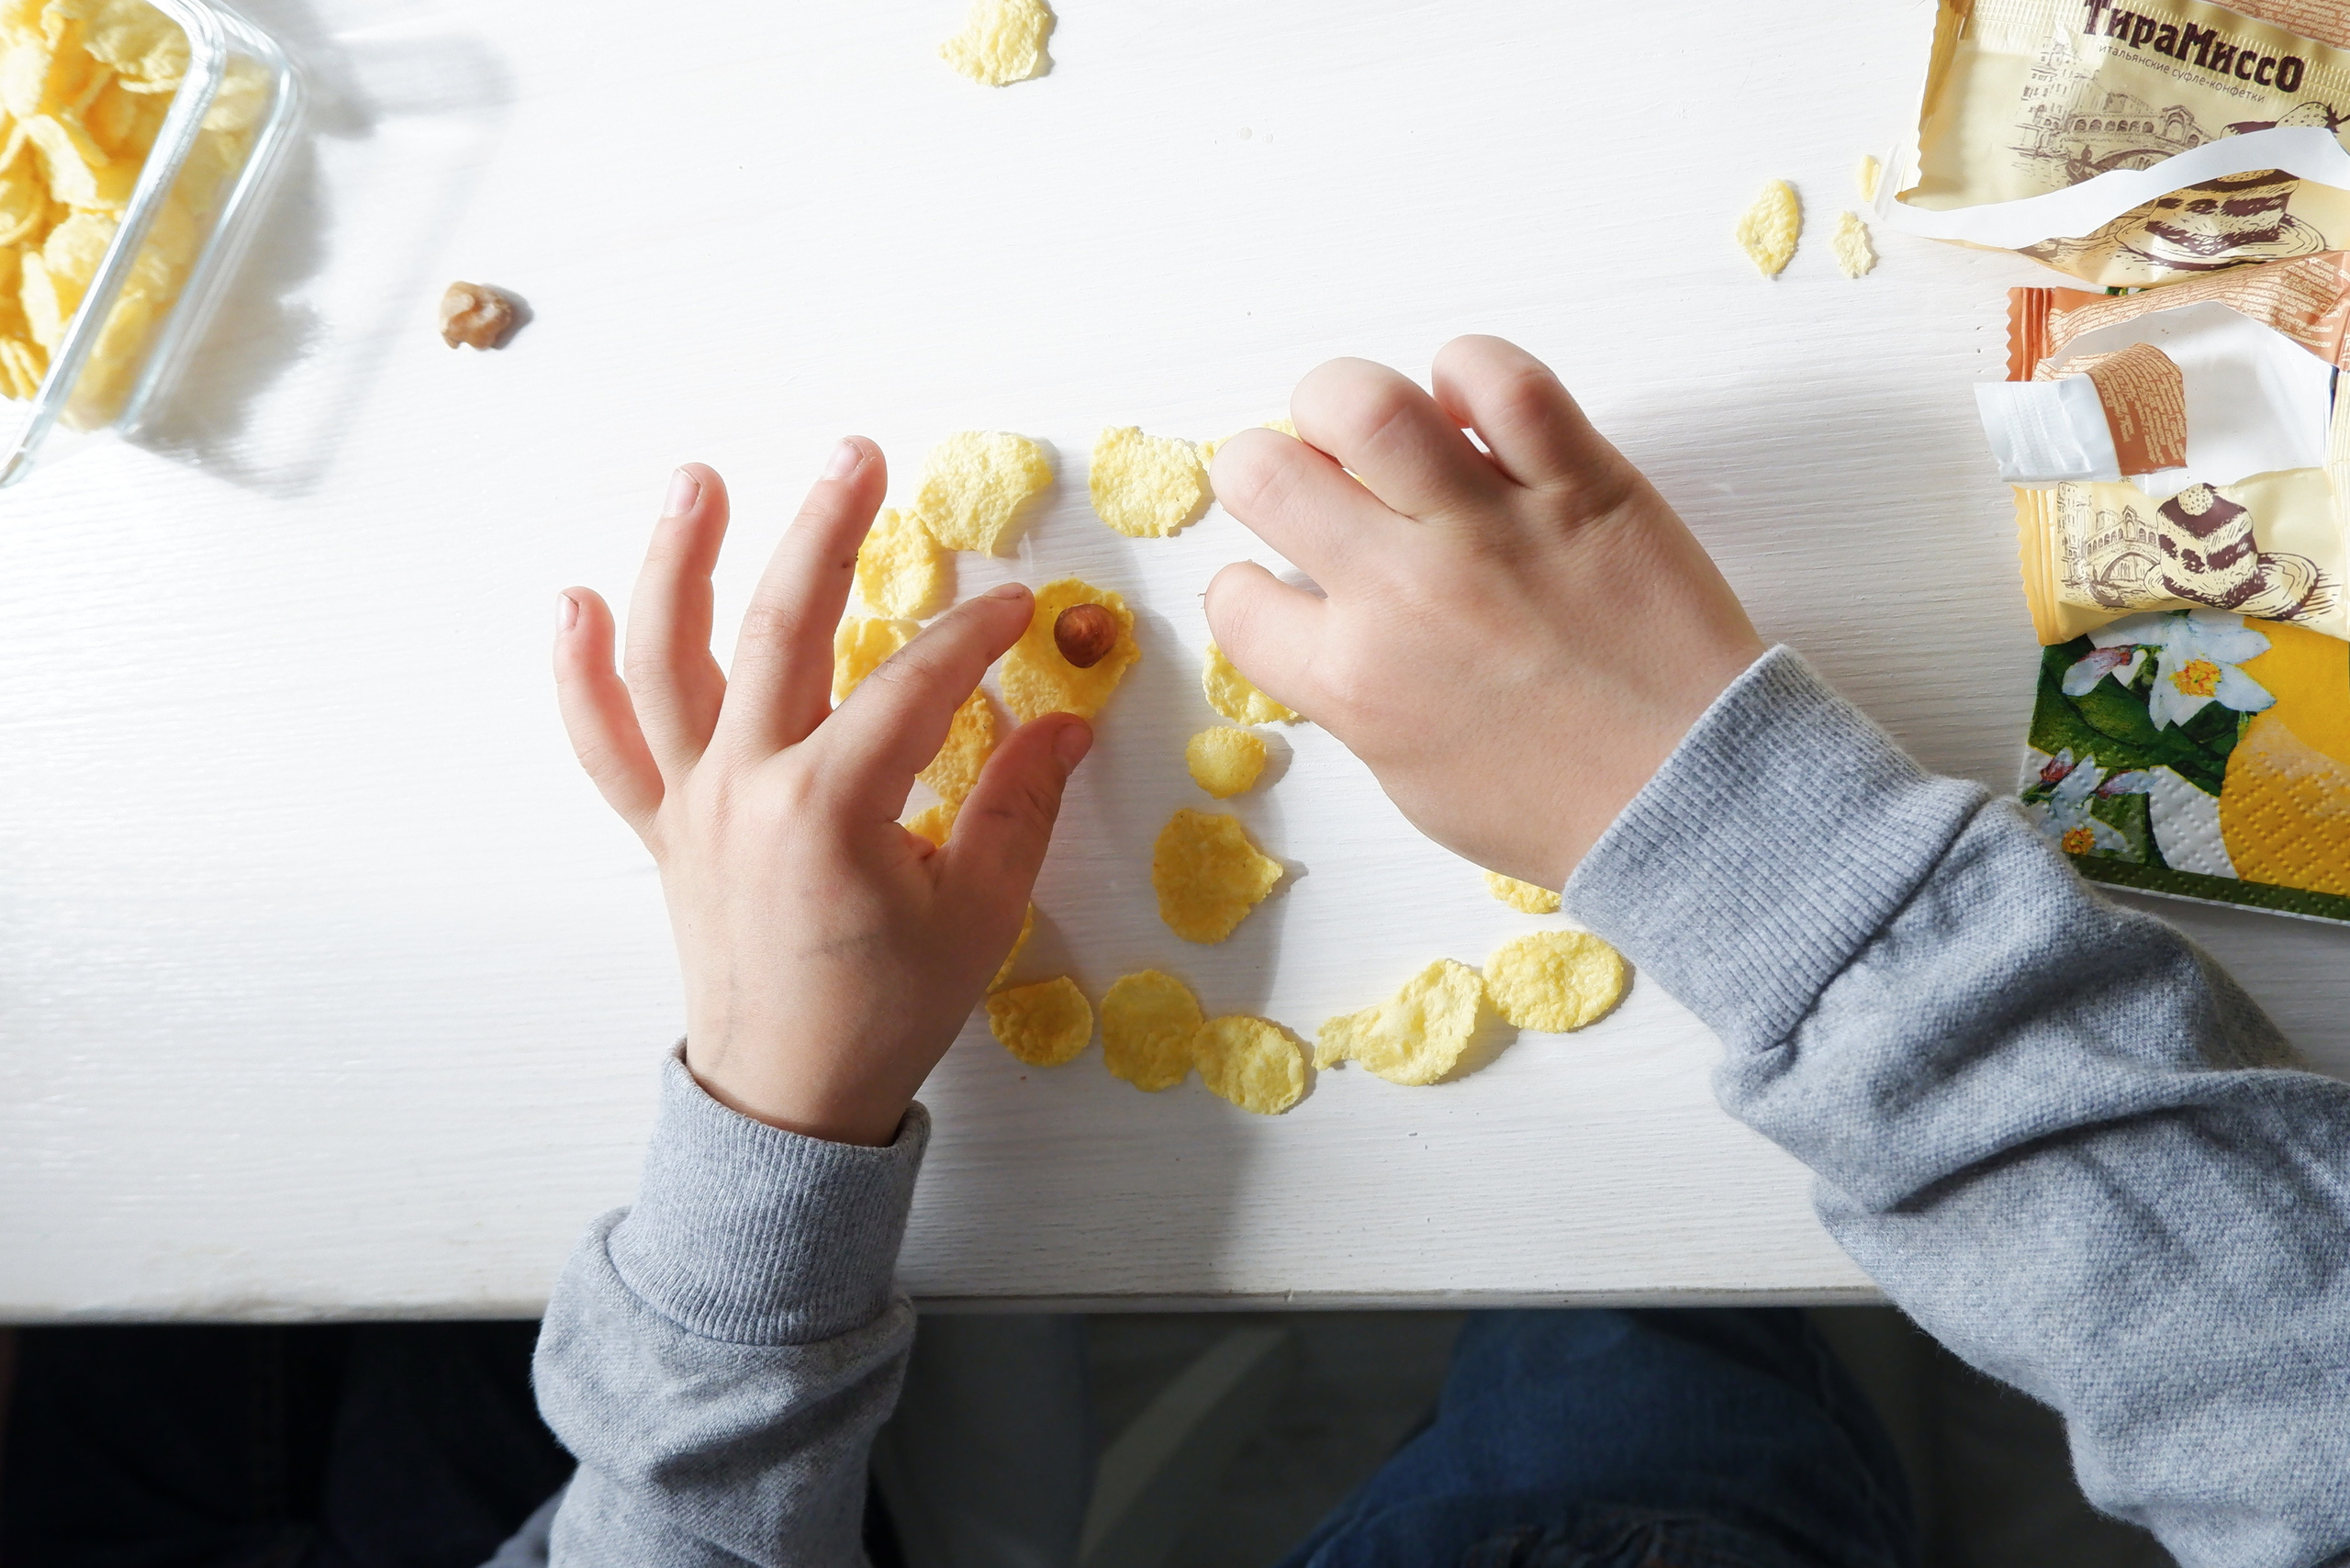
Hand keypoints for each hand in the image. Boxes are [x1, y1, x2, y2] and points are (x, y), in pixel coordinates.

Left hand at [554, 448, 1093, 1146]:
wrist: (787, 1101)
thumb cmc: (885, 1012)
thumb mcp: (979, 915)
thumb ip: (1020, 807)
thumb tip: (1066, 721)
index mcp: (833, 808)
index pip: (916, 683)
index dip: (976, 635)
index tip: (1020, 606)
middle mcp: (748, 788)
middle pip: (783, 629)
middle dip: (825, 532)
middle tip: (858, 457)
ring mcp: (693, 803)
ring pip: (668, 662)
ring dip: (678, 562)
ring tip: (697, 479)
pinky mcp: (662, 828)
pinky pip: (605, 744)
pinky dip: (579, 674)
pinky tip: (573, 602)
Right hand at [1205, 336, 1761, 891]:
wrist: (1692, 797)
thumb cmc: (1559, 806)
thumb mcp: (1412, 777)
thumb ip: (1353, 695)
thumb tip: (1327, 626)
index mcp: (1354, 682)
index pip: (1237, 599)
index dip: (1248, 586)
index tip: (1280, 581)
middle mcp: (1402, 594)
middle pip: (1265, 476)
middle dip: (1257, 467)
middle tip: (1303, 480)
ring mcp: (1490, 529)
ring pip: (1363, 404)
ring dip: (1339, 402)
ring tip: (1370, 429)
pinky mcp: (1578, 483)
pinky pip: (1502, 381)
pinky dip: (1469, 373)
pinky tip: (1469, 408)